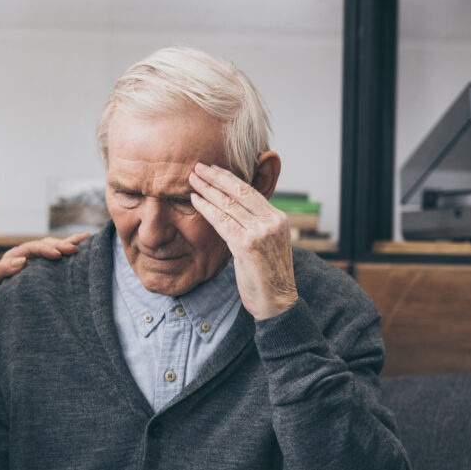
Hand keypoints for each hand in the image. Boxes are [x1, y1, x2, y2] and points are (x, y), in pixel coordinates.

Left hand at [0, 233, 89, 305]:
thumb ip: (0, 270)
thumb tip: (21, 261)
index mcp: (13, 257)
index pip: (31, 248)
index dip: (45, 249)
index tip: (57, 256)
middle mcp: (26, 256)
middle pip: (45, 244)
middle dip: (60, 245)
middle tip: (74, 250)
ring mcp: (36, 264)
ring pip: (54, 248)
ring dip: (68, 243)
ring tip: (85, 239)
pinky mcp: (44, 272)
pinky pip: (58, 258)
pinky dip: (70, 247)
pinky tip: (85, 241)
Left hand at [188, 163, 297, 320]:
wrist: (277, 302)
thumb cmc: (266, 277)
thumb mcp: (266, 245)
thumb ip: (254, 227)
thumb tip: (235, 213)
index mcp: (278, 218)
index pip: (251, 192)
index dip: (230, 179)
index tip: (214, 169)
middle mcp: (272, 221)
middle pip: (240, 192)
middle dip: (217, 177)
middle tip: (198, 166)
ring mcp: (261, 232)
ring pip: (229, 204)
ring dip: (208, 189)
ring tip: (192, 179)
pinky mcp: (247, 245)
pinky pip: (222, 221)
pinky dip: (206, 208)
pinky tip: (194, 200)